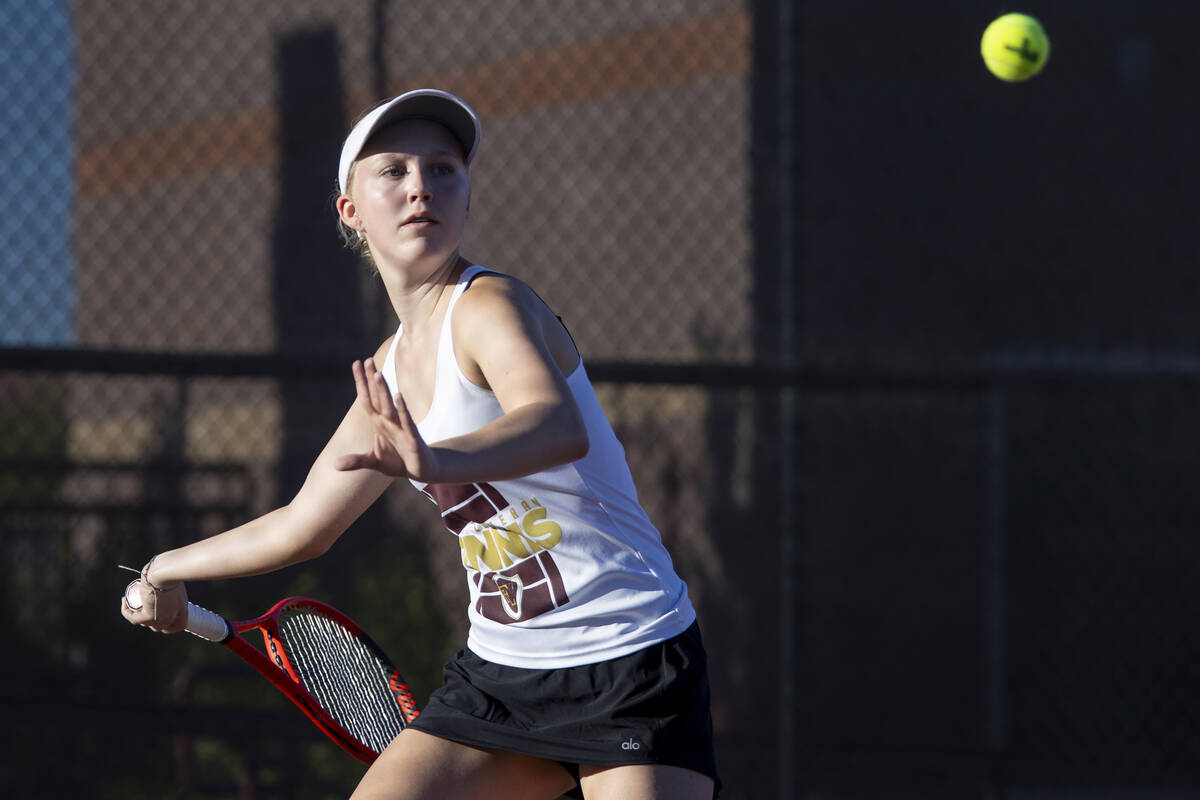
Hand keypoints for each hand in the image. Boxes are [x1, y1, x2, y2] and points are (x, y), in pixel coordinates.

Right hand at [120, 578, 188, 633]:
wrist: (166, 573)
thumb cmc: (174, 573)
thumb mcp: (179, 583)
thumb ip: (177, 586)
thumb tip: (170, 584)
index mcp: (183, 612)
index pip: (177, 627)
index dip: (169, 624)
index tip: (161, 612)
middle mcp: (171, 619)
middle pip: (159, 627)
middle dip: (151, 618)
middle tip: (146, 603)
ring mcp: (160, 619)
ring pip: (145, 623)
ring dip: (138, 613)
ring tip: (136, 600)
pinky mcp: (148, 616)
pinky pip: (133, 618)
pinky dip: (127, 611)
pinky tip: (125, 600)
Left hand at [334, 358, 437, 480]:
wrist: (422, 470)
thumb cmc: (399, 461)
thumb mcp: (374, 462)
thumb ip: (356, 462)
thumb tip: (333, 465)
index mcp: (380, 423)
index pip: (368, 399)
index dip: (361, 383)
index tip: (356, 363)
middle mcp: (390, 422)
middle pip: (378, 397)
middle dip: (372, 380)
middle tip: (367, 360)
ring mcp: (401, 428)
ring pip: (390, 406)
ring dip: (384, 391)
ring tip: (377, 374)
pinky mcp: (412, 439)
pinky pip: (406, 422)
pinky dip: (402, 409)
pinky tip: (398, 396)